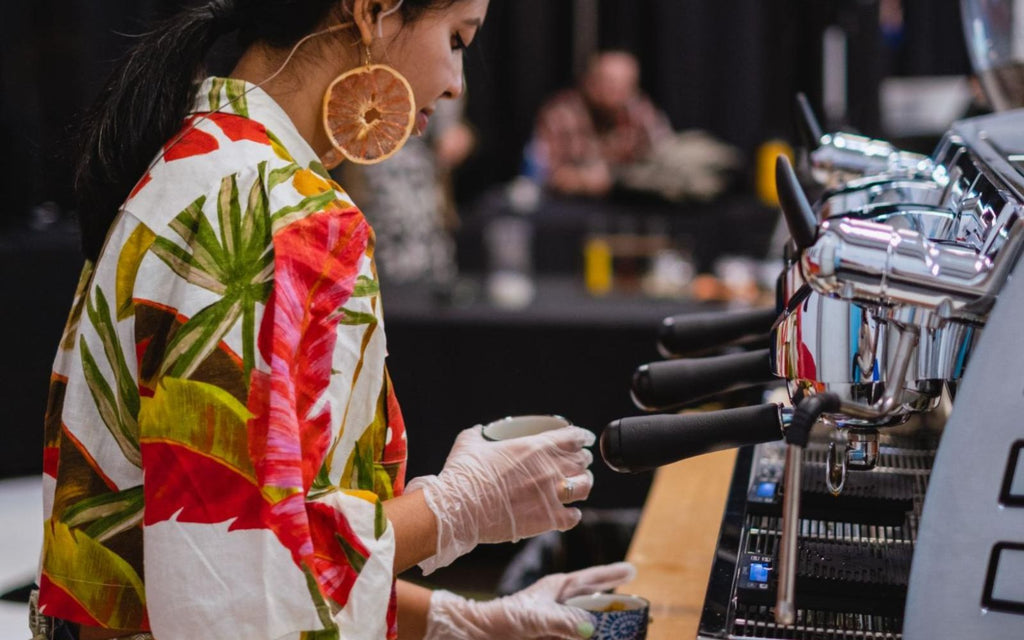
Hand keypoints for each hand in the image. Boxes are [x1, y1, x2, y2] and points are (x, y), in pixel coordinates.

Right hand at [407, 425, 594, 572]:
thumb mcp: (469, 442)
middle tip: (579, 461)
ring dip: (583, 483)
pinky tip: (568, 513)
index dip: (581, 437)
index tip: (584, 439)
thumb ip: (480, 433)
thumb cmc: (464, 474)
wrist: (459, 509)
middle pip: (581, 461)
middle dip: (582, 459)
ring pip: (584, 487)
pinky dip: (573, 514)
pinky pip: (573, 517)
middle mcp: (549, 470)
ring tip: (579, 484)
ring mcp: (550, 496)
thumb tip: (480, 430)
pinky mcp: (547, 520)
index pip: (573, 437)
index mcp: (535, 447)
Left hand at [423, 562, 636, 639]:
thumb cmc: (504, 620)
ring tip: (624, 631)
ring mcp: (557, 623)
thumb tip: (591, 629)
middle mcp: (560, 604)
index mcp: (557, 588)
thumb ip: (563, 622)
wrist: (480, 636)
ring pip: (588, 624)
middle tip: (639, 614)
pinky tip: (598, 636)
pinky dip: (587, 637)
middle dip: (616, 608)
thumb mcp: (535, 617)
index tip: (632, 570)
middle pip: (595, 604)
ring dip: (604, 628)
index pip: (591, 579)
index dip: (612, 576)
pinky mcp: (553, 637)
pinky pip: (576, 636)